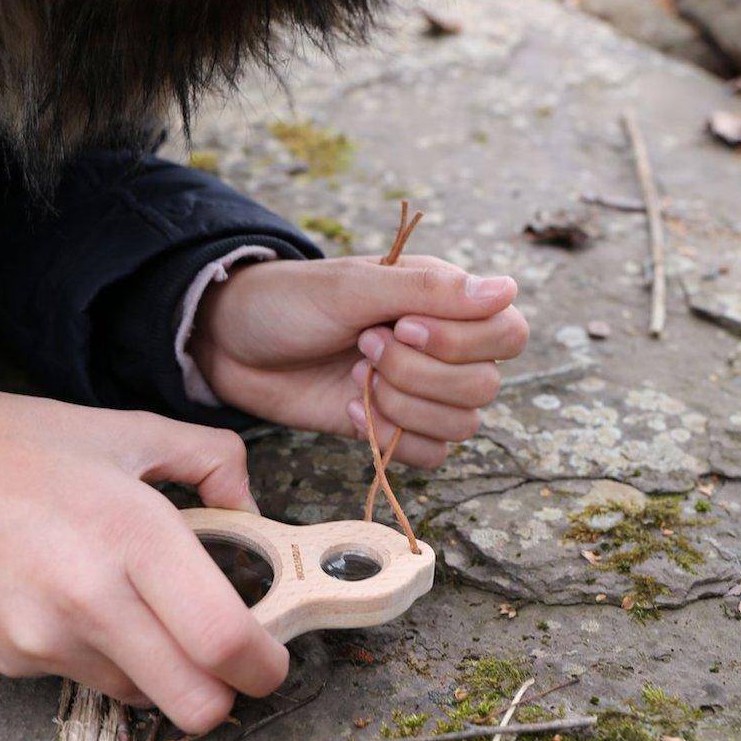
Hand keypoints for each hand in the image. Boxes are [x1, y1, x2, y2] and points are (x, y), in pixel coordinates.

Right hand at [0, 367, 287, 733]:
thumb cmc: (25, 443)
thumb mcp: (134, 429)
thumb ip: (213, 459)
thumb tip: (250, 504)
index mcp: (132, 532)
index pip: (219, 638)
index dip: (264, 662)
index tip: (273, 656)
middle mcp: (88, 598)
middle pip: (193, 701)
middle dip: (228, 688)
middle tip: (232, 649)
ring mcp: (42, 639)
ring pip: (144, 695)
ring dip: (167, 668)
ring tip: (152, 605)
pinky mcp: (7, 660)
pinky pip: (89, 678)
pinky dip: (112, 654)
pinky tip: (94, 601)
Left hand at [191, 255, 528, 467]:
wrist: (231, 344)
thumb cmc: (290, 301)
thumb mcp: (354, 286)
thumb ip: (430, 291)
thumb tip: (508, 288)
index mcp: (445, 300)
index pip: (508, 331)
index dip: (463, 341)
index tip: (400, 325)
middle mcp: (444, 347)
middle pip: (485, 385)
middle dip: (418, 374)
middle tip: (363, 346)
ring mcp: (420, 390)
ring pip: (462, 425)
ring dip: (403, 406)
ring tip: (354, 375)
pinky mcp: (395, 427)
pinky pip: (431, 454)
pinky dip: (392, 437)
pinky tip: (352, 411)